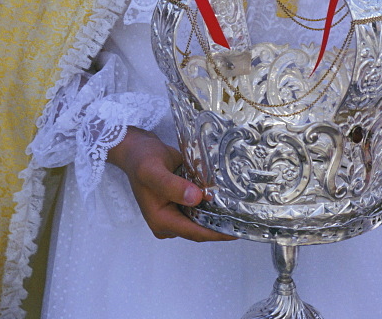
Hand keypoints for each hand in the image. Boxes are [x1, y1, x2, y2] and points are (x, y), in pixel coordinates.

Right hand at [107, 127, 234, 241]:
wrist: (136, 149)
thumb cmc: (143, 159)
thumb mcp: (154, 170)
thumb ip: (172, 186)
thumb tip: (196, 198)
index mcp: (161, 220)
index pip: (194, 232)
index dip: (216, 233)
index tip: (237, 231)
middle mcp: (168, 222)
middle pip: (199, 229)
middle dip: (220, 225)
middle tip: (244, 218)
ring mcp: (173, 213)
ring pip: (200, 219)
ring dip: (217, 214)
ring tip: (240, 210)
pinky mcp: (178, 203)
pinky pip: (198, 208)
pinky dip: (210, 204)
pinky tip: (226, 198)